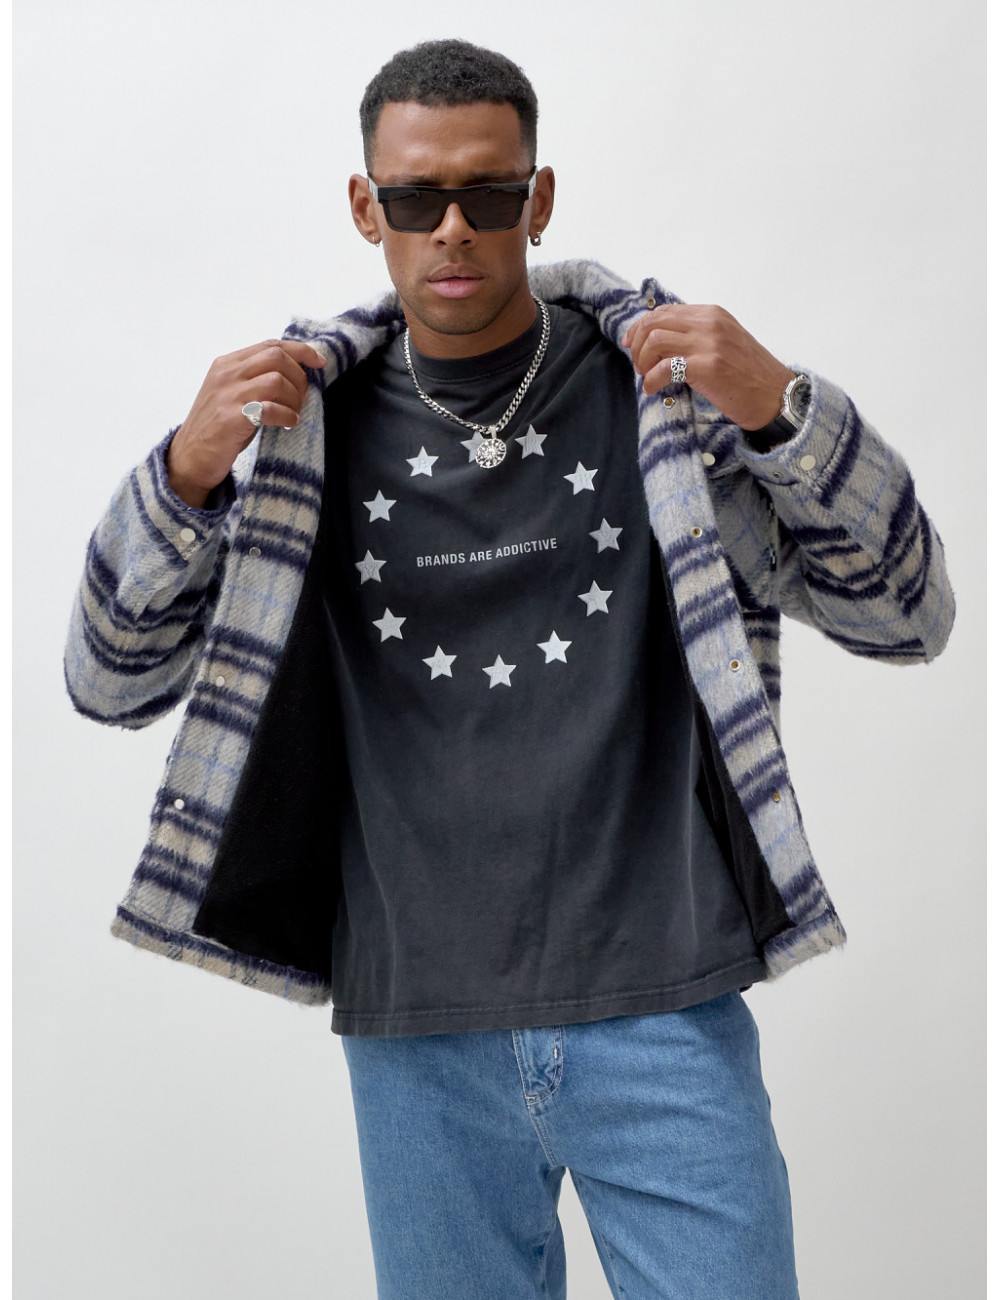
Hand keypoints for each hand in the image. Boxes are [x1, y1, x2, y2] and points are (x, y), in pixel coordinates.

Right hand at [166, 339, 325, 507]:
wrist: (189, 457)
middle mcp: (226, 374)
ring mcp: (227, 395)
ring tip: (293, 413)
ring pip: (276, 380)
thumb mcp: (234, 394)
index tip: (318, 362)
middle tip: (302, 398)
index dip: (300, 351)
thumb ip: (256, 379)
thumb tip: (296, 375)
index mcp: (227, 364)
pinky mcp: (231, 418)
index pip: (270, 345)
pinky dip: (286, 416)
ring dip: (294, 398)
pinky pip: (270, 409)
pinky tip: (288, 424)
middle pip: (276, 357)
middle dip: (299, 377)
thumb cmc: (218, 428)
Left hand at [622, 305, 794, 430]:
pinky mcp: (707, 366)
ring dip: (643, 361)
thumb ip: (696, 337)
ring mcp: (709, 343)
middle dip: (638, 344)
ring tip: (647, 377)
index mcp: (713, 314)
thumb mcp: (724, 343)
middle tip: (638, 365)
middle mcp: (710, 323)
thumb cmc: (750, 376)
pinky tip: (653, 389)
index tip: (632, 343)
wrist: (776, 396)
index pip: (665, 311)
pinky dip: (652, 380)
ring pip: (655, 340)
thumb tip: (660, 342)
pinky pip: (664, 368)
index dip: (641, 326)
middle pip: (655, 322)